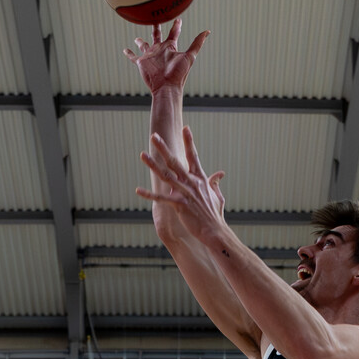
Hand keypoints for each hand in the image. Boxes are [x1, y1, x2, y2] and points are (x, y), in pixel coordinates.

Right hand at [124, 18, 208, 93]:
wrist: (167, 87)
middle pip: (157, 36)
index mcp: (170, 48)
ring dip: (140, 41)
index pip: (173, 34)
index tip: (178, 19)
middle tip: (156, 19)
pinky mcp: (141, 63)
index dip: (176, 26)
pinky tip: (125, 50)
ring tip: (137, 38)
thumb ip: (197, 43)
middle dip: (156, 28)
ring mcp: (150, 56)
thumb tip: (208, 31)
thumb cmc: (178, 73)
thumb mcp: (190, 56)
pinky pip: (133, 57)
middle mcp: (159, 50)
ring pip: (143, 45)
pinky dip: (129, 53)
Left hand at [137, 127, 226, 243]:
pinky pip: (161, 198)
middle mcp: (192, 183)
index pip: (194, 156)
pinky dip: (149, 195)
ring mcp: (185, 193)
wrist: (214, 230)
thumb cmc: (214, 214)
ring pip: (166, 175)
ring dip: (153, 165)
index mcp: (200, 179)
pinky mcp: (180, 205)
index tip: (186, 128)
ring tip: (142, 155)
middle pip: (175, 161)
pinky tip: (138, 190)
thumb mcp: (217, 196)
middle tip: (154, 136)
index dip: (189, 142)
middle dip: (164, 148)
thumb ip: (215, 183)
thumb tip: (220, 173)